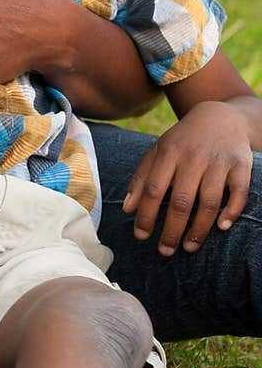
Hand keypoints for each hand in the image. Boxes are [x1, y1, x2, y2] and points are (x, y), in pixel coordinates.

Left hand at [122, 101, 252, 254]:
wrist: (221, 116)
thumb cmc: (183, 141)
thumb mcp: (158, 152)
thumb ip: (141, 178)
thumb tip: (127, 209)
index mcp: (169, 153)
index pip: (153, 189)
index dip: (146, 216)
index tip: (141, 236)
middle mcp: (194, 156)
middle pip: (181, 201)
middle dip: (171, 231)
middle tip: (165, 251)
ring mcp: (219, 160)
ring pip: (209, 202)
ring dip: (199, 229)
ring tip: (189, 247)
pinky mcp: (241, 164)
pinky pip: (238, 192)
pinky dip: (232, 211)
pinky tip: (222, 227)